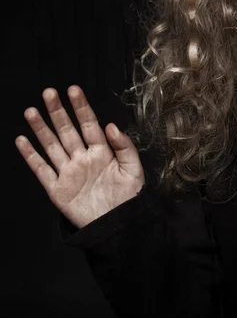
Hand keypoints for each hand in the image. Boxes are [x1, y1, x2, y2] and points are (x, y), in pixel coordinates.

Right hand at [16, 85, 145, 228]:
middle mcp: (82, 158)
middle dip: (58, 112)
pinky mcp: (58, 189)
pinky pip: (41, 170)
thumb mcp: (133, 169)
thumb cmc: (129, 198)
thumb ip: (124, 146)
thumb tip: (111, 125)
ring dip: (41, 129)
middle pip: (67, 130)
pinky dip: (31, 156)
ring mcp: (69, 172)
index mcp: (102, 151)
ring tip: (31, 111)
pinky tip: (22, 141)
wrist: (119, 227)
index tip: (73, 90)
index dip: (81, 107)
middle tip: (49, 93)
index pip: (89, 124)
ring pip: (51, 146)